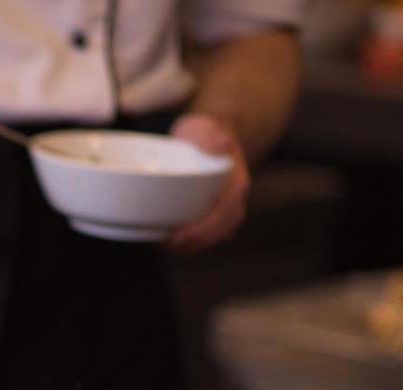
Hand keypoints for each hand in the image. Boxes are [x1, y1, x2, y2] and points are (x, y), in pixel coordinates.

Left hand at [168, 113, 248, 252]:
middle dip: (196, 242)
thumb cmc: (204, 134)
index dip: (204, 228)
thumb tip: (223, 141)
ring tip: (166, 247)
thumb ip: (213, 136)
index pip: (224, 211)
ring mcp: (226, 208)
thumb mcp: (205, 129)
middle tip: (168, 245)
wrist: (207, 137)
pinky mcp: (214, 214)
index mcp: (236, 182)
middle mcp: (235, 199)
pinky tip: (169, 245)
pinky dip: (191, 244)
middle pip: (221, 229)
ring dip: (192, 247)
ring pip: (215, 236)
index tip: (181, 236)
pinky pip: (207, 236)